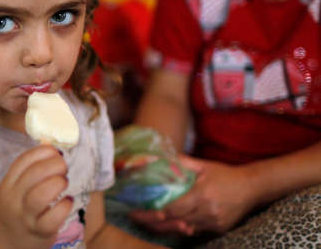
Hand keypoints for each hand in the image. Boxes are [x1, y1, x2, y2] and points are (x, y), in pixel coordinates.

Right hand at [0, 145, 71, 248]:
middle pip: (33, 175)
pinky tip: (68, 201)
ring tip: (64, 182)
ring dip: (57, 184)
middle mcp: (13, 200)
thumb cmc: (17, 212)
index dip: (42, 152)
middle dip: (53, 165)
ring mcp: (25, 217)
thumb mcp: (15, 191)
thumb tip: (51, 148)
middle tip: (63, 167)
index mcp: (7, 185)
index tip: (55, 152)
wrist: (6, 245)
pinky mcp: (39, 232)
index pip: (22, 161)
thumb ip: (29, 172)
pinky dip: (64, 206)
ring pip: (40, 196)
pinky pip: (52, 218)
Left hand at [130, 155, 255, 234]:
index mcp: (202, 194)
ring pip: (184, 228)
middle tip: (135, 217)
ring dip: (164, 227)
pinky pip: (195, 231)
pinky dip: (181, 228)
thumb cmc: (225, 174)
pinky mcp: (219, 229)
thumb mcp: (204, 166)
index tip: (137, 210)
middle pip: (175, 222)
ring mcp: (214, 222)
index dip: (152, 212)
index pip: (172, 208)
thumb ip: (183, 162)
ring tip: (147, 222)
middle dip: (153, 222)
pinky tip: (168, 225)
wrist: (252, 187)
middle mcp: (208, 211)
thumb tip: (161, 157)